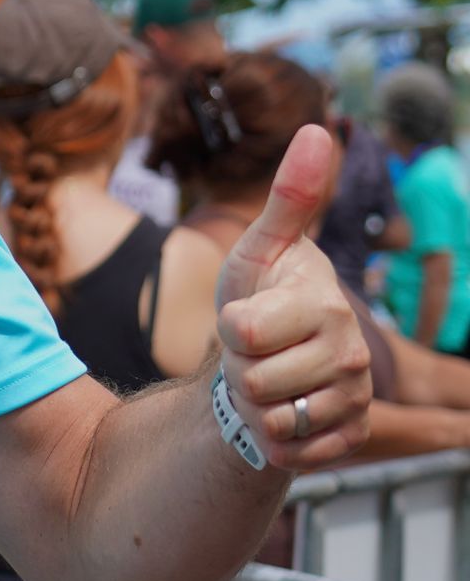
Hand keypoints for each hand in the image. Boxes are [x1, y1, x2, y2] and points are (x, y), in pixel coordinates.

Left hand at [215, 126, 372, 469]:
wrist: (269, 356)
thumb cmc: (260, 292)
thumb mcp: (259, 246)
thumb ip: (288, 197)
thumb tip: (316, 127)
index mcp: (324, 304)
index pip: (240, 331)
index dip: (227, 326)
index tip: (244, 314)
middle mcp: (350, 352)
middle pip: (251, 380)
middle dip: (238, 368)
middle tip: (254, 351)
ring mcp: (353, 398)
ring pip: (270, 420)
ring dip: (253, 405)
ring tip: (267, 379)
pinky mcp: (349, 436)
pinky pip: (292, 453)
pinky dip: (274, 441)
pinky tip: (284, 414)